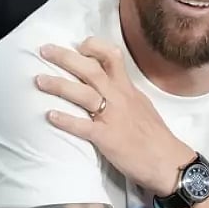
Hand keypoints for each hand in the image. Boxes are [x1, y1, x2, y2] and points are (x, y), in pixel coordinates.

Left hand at [37, 37, 193, 196]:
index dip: (94, 47)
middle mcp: (119, 97)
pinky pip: (83, 126)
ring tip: (39, 80)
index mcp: (128, 89)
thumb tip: (108, 86)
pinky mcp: (107, 138)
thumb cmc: (156, 137)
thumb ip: (124, 95)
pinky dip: (66, 120)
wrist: (169, 162)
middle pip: (91, 69)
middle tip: (45, 50)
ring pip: (83, 94)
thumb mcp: (142, 106)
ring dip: (59, 85)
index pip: (113, 57)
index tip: (78, 45)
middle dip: (66, 57)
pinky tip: (50, 116)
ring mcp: (112, 117)